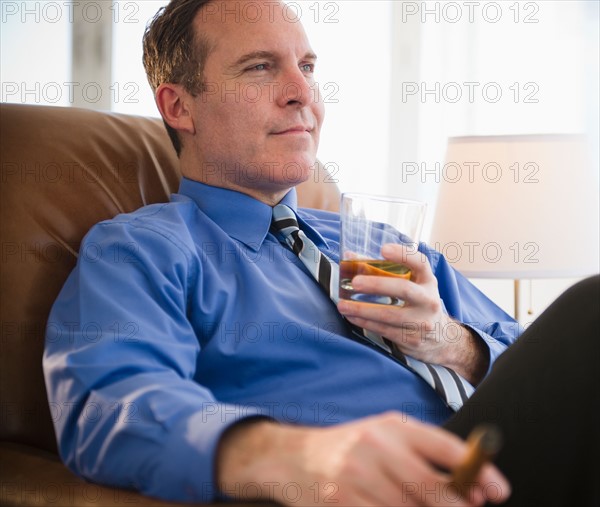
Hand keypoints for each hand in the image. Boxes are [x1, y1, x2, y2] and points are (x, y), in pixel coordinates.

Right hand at [217, 412, 510, 505]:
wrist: (296, 459)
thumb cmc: (351, 447)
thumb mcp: (387, 437)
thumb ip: (425, 454)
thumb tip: (473, 487)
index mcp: (391, 426)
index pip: (445, 446)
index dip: (478, 471)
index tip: (499, 491)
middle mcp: (375, 447)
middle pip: (432, 488)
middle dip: (459, 506)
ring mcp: (357, 477)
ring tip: (424, 505)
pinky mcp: (342, 502)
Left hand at [337, 244, 487, 383]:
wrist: (441, 339)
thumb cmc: (418, 303)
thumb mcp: (412, 284)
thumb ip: (382, 269)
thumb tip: (349, 257)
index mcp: (428, 281)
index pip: (420, 263)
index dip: (402, 255)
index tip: (384, 249)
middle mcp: (428, 300)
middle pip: (403, 289)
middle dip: (377, 285)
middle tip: (356, 282)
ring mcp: (421, 321)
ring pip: (389, 314)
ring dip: (362, 309)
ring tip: (343, 305)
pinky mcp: (411, 339)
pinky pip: (383, 329)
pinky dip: (364, 322)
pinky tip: (351, 316)